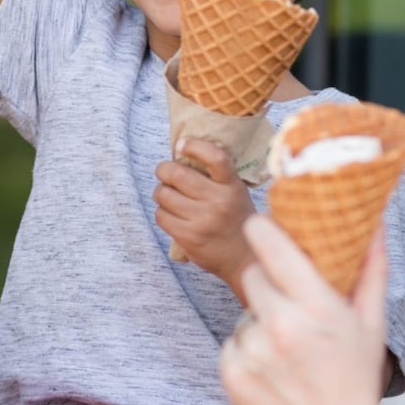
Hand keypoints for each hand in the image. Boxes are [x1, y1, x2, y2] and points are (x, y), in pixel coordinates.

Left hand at [154, 139, 255, 292]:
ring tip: (167, 195)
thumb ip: (217, 177)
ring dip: (160, 192)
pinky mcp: (189, 237)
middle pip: (177, 174)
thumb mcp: (236, 193)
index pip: (215, 158)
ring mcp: (202, 220)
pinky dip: (162, 212)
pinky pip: (161, 216)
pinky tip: (170, 214)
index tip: (181, 145)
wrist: (244, 259)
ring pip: (163, 194)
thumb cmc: (236, 221)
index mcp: (232, 186)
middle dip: (164, 170)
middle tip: (165, 172)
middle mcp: (218, 201)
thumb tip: (182, 155)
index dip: (194, 146)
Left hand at [222, 217, 389, 404]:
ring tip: (287, 350)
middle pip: (253, 275)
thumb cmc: (354, 384)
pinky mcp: (232, 373)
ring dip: (260, 323)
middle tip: (291, 306)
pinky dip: (246, 350)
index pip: (271, 246)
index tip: (260, 224)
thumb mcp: (372, 324)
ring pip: (244, 313)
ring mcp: (252, 351)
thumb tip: (372, 225)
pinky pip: (231, 342)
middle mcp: (280, 326)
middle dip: (269, 284)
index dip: (262, 228)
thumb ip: (371, 269)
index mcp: (315, 308)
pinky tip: (272, 369)